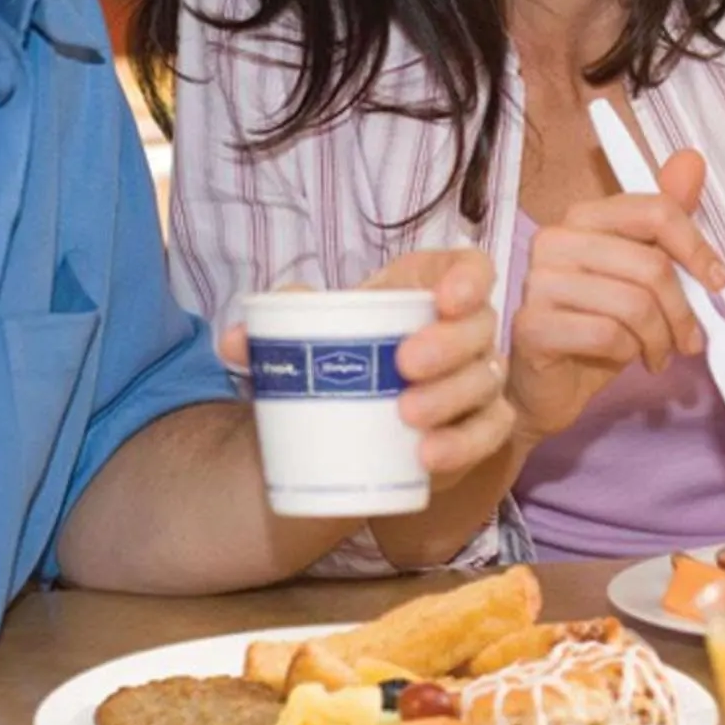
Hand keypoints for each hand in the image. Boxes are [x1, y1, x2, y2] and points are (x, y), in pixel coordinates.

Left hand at [218, 250, 514, 487]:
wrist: (339, 419)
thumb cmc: (335, 355)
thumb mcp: (308, 332)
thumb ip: (275, 326)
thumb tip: (235, 340)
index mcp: (428, 289)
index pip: (470, 267)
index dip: (469, 277)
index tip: (445, 297)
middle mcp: (464, 332)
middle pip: (481, 325)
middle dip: (449, 344)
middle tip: (405, 363)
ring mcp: (477, 380)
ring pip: (486, 381)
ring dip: (450, 397)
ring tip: (405, 416)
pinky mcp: (478, 429)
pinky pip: (490, 433)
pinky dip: (463, 444)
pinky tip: (427, 456)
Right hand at [505, 149, 724, 442]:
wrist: (547, 386)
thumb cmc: (596, 327)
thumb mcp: (640, 274)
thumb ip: (665, 221)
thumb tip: (691, 161)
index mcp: (584, 217)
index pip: (654, 211)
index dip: (696, 248)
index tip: (716, 282)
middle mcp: (555, 240)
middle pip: (650, 264)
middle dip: (683, 310)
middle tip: (690, 338)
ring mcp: (538, 281)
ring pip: (633, 303)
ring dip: (660, 338)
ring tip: (658, 353)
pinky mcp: (532, 324)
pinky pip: (607, 334)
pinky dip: (630, 353)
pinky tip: (626, 358)